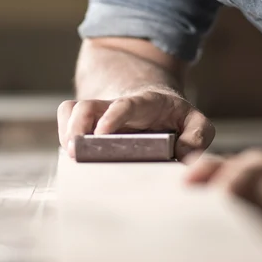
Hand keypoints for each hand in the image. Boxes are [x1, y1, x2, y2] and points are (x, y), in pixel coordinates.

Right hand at [57, 87, 214, 159]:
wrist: (156, 104)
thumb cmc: (174, 117)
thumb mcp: (194, 121)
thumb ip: (198, 135)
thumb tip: (183, 155)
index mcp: (146, 103)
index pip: (127, 104)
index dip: (114, 114)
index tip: (102, 132)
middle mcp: (117, 106)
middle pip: (89, 106)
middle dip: (77, 127)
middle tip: (76, 152)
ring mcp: (100, 113)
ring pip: (73, 110)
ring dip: (67, 132)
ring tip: (73, 157)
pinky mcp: (88, 122)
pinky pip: (67, 117)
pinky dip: (63, 133)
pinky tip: (73, 154)